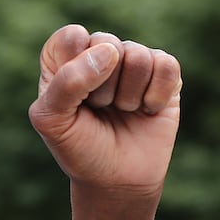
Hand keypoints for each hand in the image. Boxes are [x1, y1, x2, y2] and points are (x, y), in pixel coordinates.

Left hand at [29, 24, 182, 219]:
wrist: (117, 181)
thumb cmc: (80, 150)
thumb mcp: (53, 122)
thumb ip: (66, 83)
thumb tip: (109, 52)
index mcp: (64, 61)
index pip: (70, 37)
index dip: (74, 66)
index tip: (74, 98)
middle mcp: (98, 54)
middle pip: (106, 43)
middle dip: (101, 88)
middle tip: (99, 110)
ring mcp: (133, 62)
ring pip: (137, 56)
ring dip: (128, 95)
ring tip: (121, 111)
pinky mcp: (164, 73)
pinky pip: (165, 66)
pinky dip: (154, 97)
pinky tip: (146, 111)